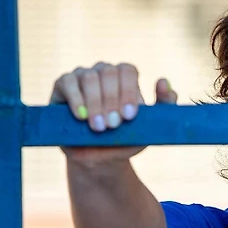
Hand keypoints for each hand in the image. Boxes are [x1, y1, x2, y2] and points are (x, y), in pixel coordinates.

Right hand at [50, 62, 177, 164]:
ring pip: (90, 78)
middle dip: (112, 100)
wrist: (98, 157)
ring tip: (99, 128)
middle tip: (113, 125)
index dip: (129, 91)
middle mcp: (103, 71)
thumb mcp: (147, 127)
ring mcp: (82, 75)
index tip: (129, 116)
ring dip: (95, 104)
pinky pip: (68, 83)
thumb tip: (164, 81)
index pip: (128, 71)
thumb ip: (163, 105)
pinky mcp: (63, 84)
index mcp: (124, 77)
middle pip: (109, 72)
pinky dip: (76, 100)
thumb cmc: (125, 138)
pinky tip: (81, 117)